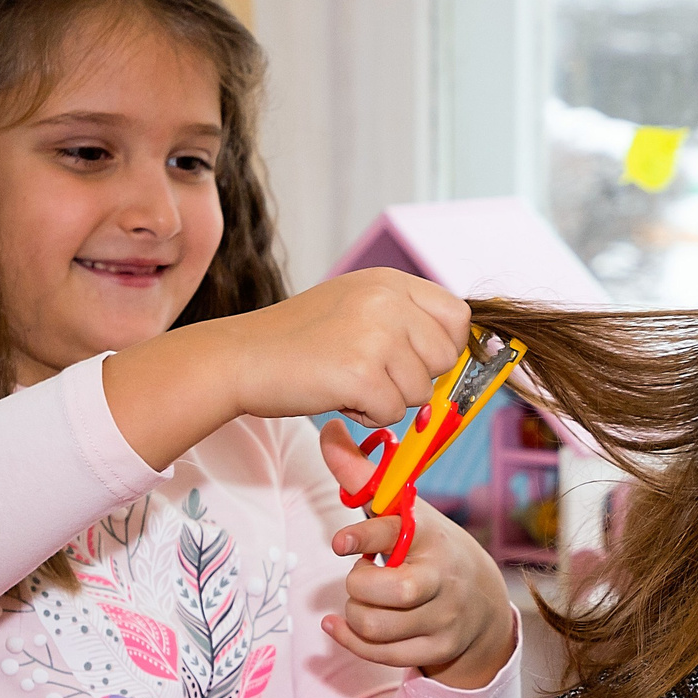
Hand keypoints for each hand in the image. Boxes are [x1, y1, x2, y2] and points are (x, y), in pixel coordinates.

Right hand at [230, 269, 472, 426]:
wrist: (240, 357)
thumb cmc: (298, 340)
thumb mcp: (356, 307)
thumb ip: (403, 320)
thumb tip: (457, 353)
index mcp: (389, 281)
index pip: (456, 316)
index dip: (444, 346)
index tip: (418, 361)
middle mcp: (388, 300)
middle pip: (445, 358)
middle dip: (414, 378)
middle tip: (369, 373)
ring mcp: (376, 335)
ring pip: (421, 392)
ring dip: (387, 399)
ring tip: (345, 380)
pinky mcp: (362, 373)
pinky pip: (392, 413)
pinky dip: (366, 416)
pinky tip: (335, 394)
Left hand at [319, 420, 516, 687]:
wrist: (482, 603)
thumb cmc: (429, 549)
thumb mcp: (404, 511)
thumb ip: (363, 476)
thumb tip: (328, 429)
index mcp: (430, 536)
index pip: (396, 535)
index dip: (364, 537)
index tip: (341, 541)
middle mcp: (441, 578)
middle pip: (392, 592)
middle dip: (360, 586)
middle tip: (364, 577)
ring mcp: (443, 618)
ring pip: (378, 627)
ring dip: (356, 614)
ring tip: (363, 601)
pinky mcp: (436, 650)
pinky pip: (382, 655)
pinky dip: (352, 641)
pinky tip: (339, 625)